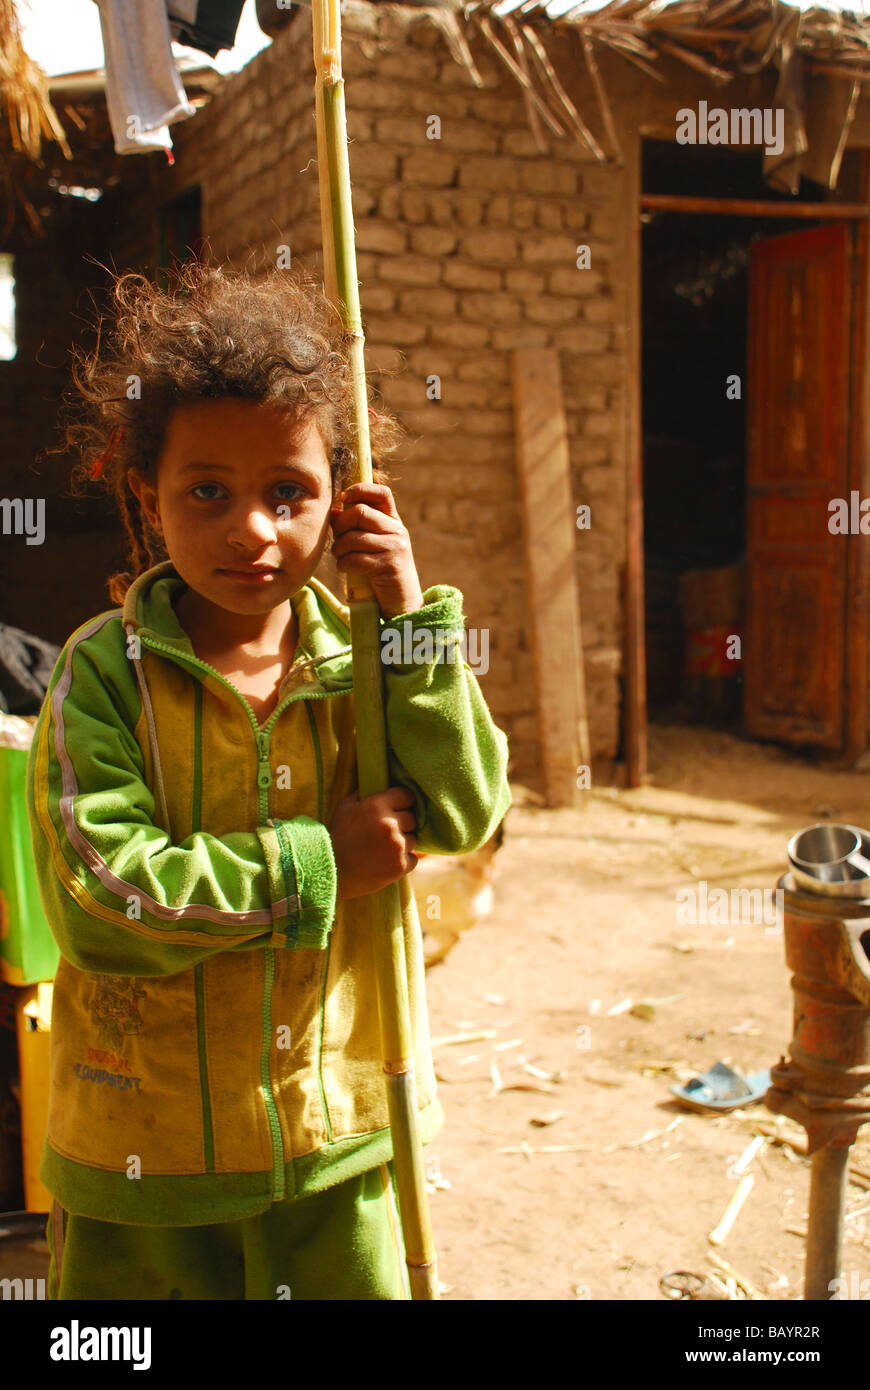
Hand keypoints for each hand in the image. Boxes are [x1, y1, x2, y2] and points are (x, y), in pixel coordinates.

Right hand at [329, 785, 418, 902]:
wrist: (331, 872)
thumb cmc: (337, 837)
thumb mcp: (344, 807)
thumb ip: (363, 794)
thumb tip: (377, 784)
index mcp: (377, 806)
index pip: (407, 795)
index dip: (403, 802)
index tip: (399, 808)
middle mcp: (390, 824)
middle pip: (412, 818)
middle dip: (403, 823)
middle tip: (387, 832)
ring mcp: (397, 846)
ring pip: (413, 839)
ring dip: (403, 843)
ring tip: (384, 848)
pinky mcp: (400, 866)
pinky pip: (413, 859)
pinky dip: (403, 861)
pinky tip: (387, 861)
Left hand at [330, 483, 424, 618]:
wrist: (401, 602)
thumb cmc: (381, 572)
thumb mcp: (372, 546)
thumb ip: (356, 528)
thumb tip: (334, 512)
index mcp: (393, 522)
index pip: (381, 493)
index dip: (360, 490)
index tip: (343, 498)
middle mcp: (397, 531)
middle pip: (360, 512)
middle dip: (341, 526)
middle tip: (338, 541)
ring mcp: (395, 547)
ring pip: (354, 537)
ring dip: (339, 550)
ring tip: (340, 557)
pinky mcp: (389, 566)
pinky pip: (355, 558)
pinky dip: (343, 565)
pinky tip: (345, 569)